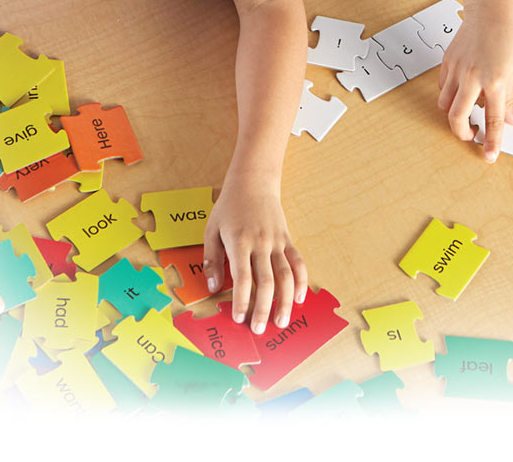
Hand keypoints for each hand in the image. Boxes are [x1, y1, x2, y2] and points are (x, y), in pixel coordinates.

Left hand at [202, 172, 307, 334]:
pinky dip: (301, 281)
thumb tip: (212, 287)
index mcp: (239, 242)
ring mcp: (277, 241)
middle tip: (260, 329)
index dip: (241, 300)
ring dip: (285, 300)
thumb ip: (212, 259)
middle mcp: (260, 243)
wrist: (253, 182)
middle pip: (266, 282)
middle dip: (263, 308)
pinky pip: (298, 262)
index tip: (239, 318)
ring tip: (282, 321)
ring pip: (285, 275)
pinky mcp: (287, 239)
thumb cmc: (229, 207)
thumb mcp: (212, 230)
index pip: (242, 278)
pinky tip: (300, 297)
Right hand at [437, 0, 512, 162]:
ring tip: (466, 111)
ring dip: (454, 113)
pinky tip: (461, 91)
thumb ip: (508, 98)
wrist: (491, 10)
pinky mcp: (447, 62)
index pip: (492, 120)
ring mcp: (457, 70)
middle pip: (457, 117)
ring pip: (445, 104)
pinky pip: (443, 86)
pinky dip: (450, 94)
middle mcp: (473, 78)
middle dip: (462, 133)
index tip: (490, 156)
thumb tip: (510, 121)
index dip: (491, 141)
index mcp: (495, 81)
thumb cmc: (507, 35)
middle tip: (471, 136)